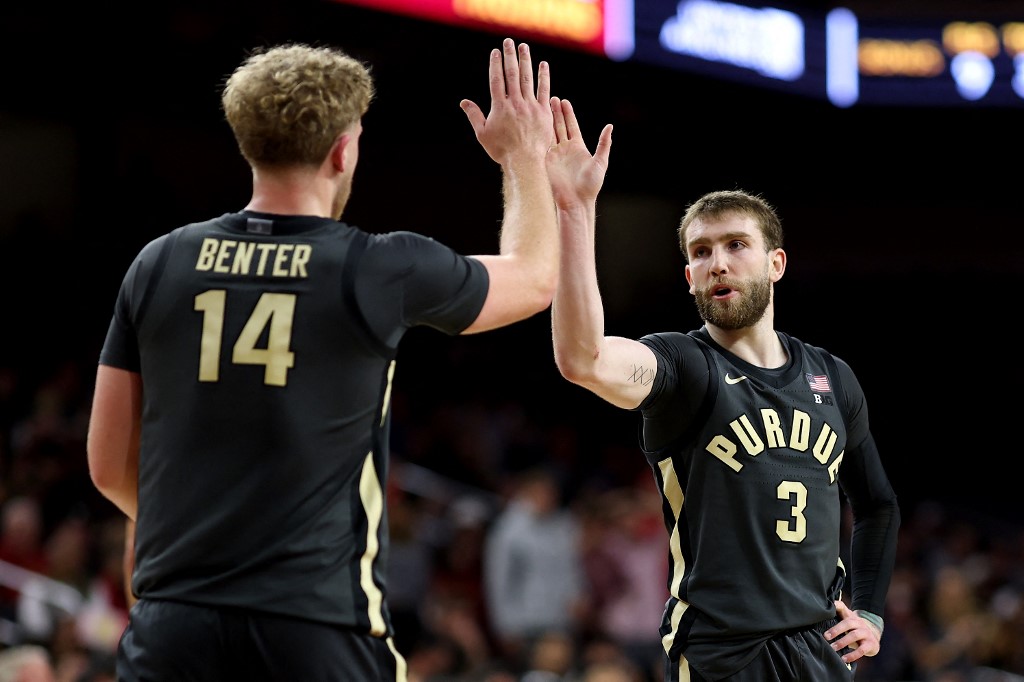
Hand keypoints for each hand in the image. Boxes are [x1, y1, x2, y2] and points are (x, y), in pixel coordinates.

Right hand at [460, 39, 552, 166]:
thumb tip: (463, 102)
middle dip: (510, 56)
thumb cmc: (501, 150)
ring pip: (527, 78)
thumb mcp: (483, 134)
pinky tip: (543, 65)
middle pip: (512, 74)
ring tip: (524, 47)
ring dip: (526, 61)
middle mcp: (515, 103)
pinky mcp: (544, 112)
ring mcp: (530, 106)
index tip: (495, 52)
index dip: (495, 64)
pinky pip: (544, 90)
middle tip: (509, 42)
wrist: (524, 161)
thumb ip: (474, 115)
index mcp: (499, 107)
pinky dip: (543, 77)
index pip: (496, 79)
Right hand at [546, 98, 611, 209]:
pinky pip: (540, 146)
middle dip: (555, 112)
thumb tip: (610, 127)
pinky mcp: (545, 162)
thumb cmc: (590, 185)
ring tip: (540, 107)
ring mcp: (553, 155)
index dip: (568, 113)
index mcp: (577, 147)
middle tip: (551, 98)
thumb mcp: (600, 163)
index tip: (564, 101)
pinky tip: (533, 124)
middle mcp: (564, 149)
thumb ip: (604, 144)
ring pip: (548, 134)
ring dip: (545, 121)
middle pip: (558, 126)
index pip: (571, 126)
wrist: (576, 202)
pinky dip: (537, 135)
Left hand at [825, 599, 880, 663]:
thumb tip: (818, 619)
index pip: (843, 608)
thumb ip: (836, 618)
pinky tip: (844, 659)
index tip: (829, 606)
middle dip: (836, 629)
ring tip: (833, 648)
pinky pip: (861, 650)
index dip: (836, 605)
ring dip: (842, 642)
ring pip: (854, 635)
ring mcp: (866, 633)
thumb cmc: (854, 629)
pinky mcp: (870, 644)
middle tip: (826, 636)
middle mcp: (859, 623)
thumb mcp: (846, 622)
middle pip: (848, 623)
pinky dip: (852, 655)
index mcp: (851, 616)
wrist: (873, 637)